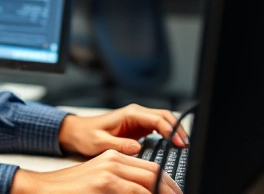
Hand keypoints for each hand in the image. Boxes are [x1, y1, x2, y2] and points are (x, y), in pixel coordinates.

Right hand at [11, 150, 181, 193]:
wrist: (43, 189)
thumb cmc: (70, 189)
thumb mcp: (99, 180)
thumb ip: (121, 183)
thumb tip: (144, 191)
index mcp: (114, 157)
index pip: (150, 167)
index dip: (167, 182)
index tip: (175, 192)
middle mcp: (113, 160)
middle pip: (153, 172)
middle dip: (170, 189)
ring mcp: (108, 172)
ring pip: (148, 182)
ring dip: (162, 193)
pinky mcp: (103, 184)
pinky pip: (135, 192)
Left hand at [58, 104, 188, 157]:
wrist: (77, 132)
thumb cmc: (86, 135)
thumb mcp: (100, 142)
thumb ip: (119, 145)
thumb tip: (137, 148)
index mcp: (129, 114)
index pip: (156, 118)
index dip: (170, 129)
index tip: (178, 142)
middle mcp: (136, 114)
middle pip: (165, 117)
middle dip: (178, 129)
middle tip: (185, 145)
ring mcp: (138, 120)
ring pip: (163, 121)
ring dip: (175, 131)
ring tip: (183, 146)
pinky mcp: (138, 128)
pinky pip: (158, 129)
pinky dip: (168, 135)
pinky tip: (172, 146)